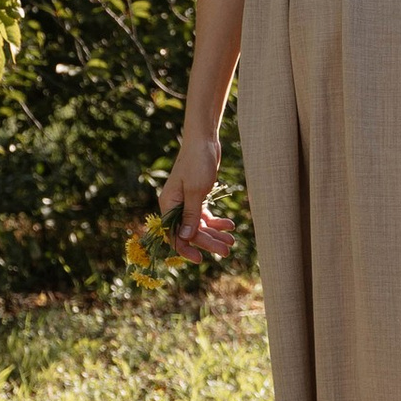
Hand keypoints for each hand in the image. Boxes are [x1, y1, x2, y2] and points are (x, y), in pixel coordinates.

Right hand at [157, 134, 235, 261]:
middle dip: (208, 242)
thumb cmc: (197, 163)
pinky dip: (216, 222)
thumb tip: (184, 238)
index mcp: (168, 205)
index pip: (174, 235)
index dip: (186, 249)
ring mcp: (186, 202)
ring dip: (215, 234)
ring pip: (199, 226)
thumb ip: (190, 215)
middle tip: (227, 250)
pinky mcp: (197, 197)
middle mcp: (175, 206)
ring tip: (232, 240)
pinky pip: (205, 216)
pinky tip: (230, 225)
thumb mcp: (195, 190)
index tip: (201, 259)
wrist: (204, 141)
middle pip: (190, 232)